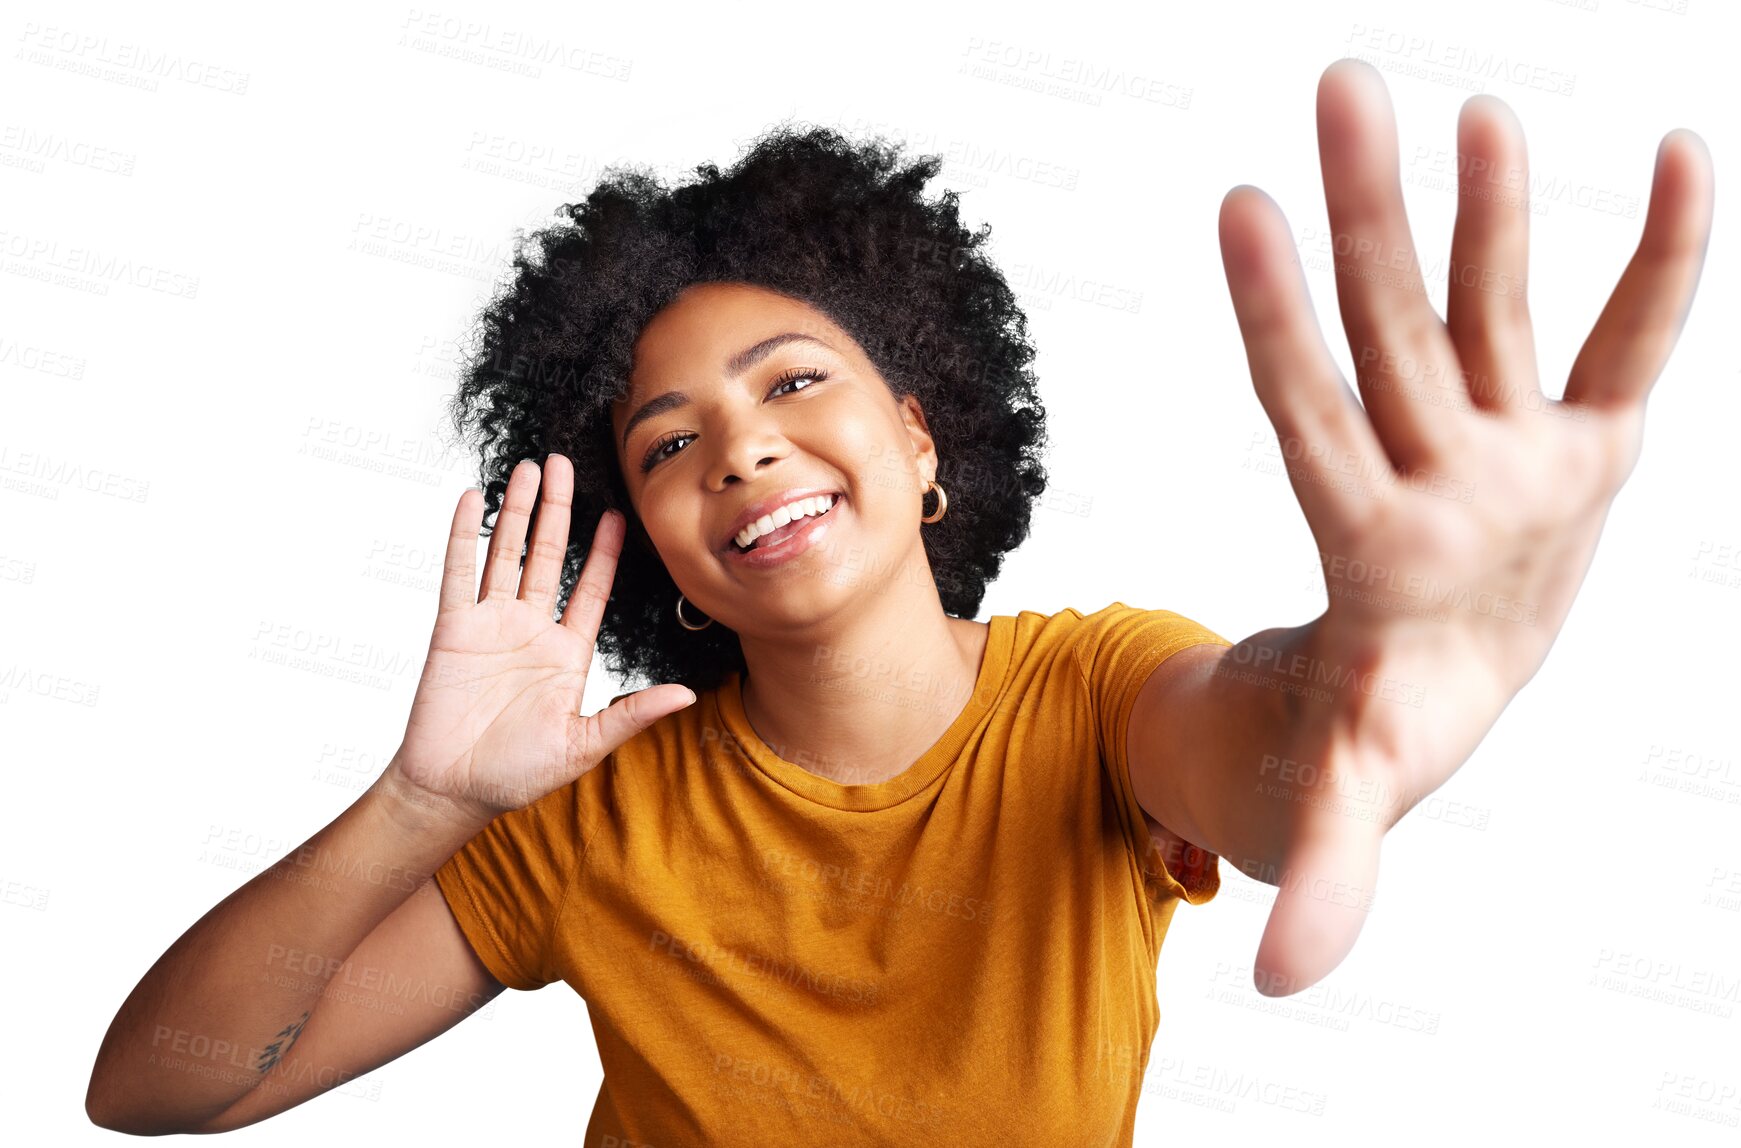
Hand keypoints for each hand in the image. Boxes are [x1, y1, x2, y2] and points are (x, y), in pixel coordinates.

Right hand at [385, 455, 696, 827]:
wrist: (454, 790)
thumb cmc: (518, 773)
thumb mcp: (585, 744)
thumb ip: (632, 713)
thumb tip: (688, 695)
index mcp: (568, 653)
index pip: (592, 589)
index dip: (606, 553)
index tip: (620, 515)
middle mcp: (531, 629)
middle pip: (550, 555)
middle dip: (560, 510)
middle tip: (568, 465)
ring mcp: (491, 624)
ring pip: (507, 553)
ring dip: (518, 511)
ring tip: (529, 468)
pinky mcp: (453, 628)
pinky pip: (459, 573)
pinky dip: (463, 536)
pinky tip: (471, 499)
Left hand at [1216, 59, 1712, 993]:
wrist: (1442, 674)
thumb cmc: (1387, 719)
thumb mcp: (1361, 789)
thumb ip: (1327, 866)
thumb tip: (1276, 993)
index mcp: (1365, 539)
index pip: (1307, 412)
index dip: (1277, 321)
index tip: (1238, 209)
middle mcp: (1426, 468)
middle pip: (1393, 330)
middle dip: (1374, 219)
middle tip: (1344, 83)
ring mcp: (1502, 444)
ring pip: (1491, 309)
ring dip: (1489, 210)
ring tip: (1475, 103)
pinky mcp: (1581, 441)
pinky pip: (1625, 339)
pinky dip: (1658, 262)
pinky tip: (1679, 156)